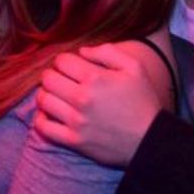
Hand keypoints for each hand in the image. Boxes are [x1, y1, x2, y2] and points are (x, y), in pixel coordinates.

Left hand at [35, 42, 165, 166]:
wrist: (151, 140)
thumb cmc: (143, 101)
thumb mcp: (134, 68)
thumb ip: (108, 52)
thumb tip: (82, 51)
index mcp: (95, 78)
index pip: (61, 61)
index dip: (65, 61)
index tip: (72, 67)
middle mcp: (81, 98)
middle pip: (48, 78)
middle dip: (54, 75)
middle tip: (63, 80)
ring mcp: (76, 121)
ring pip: (43, 100)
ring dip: (48, 94)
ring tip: (58, 96)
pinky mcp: (74, 141)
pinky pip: (44, 127)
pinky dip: (42, 119)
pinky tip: (52, 115)